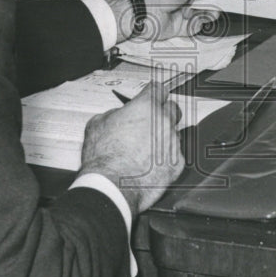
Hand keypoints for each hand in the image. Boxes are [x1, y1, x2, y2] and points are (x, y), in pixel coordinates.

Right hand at [79, 82, 183, 213]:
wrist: (110, 187)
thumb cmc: (103, 158)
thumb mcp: (98, 124)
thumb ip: (116, 113)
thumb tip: (121, 115)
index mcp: (146, 107)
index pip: (158, 89)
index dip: (153, 93)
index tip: (152, 96)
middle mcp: (164, 122)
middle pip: (172, 109)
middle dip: (162, 114)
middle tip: (149, 124)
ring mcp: (173, 143)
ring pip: (173, 134)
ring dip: (163, 138)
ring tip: (144, 151)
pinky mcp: (178, 164)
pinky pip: (175, 156)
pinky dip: (165, 159)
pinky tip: (149, 165)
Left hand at [139, 0, 220, 39]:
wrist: (145, 11)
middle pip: (200, 0)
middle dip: (210, 2)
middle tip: (217, 2)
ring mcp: (177, 12)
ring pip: (198, 14)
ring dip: (205, 13)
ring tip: (209, 12)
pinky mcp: (177, 27)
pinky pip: (193, 26)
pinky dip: (196, 24)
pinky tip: (196, 20)